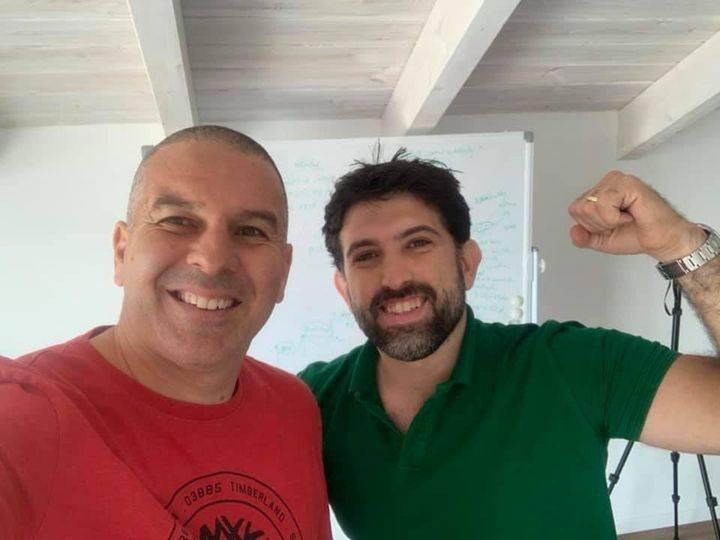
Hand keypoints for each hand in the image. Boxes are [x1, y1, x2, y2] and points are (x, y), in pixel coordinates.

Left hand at [568, 171, 705, 261]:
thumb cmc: (637, 234)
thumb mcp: (601, 240)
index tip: (612, 225)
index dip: (591, 225)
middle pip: (580, 208)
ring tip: (626, 217)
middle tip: (620, 222)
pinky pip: (604, 203)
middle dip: (599, 224)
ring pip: (590, 206)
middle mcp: (607, 183)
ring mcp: (617, 181)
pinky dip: (615, 217)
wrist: (661, 239)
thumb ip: (583, 237)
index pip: (575, 209)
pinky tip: (630, 214)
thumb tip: (573, 231)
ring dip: (608, 221)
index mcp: (599, 193)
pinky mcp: (627, 183)